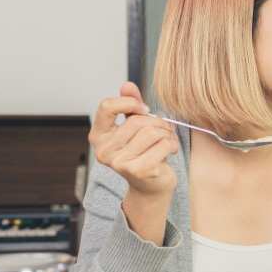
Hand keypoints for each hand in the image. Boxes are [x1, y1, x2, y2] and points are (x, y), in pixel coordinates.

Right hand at [89, 82, 178, 197]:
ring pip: (152, 132)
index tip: (143, 109)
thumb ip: (130, 104)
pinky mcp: (139, 170)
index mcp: (98, 136)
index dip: (130, 102)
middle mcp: (103, 150)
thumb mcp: (135, 126)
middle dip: (157, 122)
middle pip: (137, 120)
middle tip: (163, 130)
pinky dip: (172, 145)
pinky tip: (169, 151)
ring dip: (166, 133)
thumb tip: (127, 85)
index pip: (107, 106)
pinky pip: (164, 144)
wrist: (151, 186)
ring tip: (166, 140)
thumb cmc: (144, 152)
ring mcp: (119, 162)